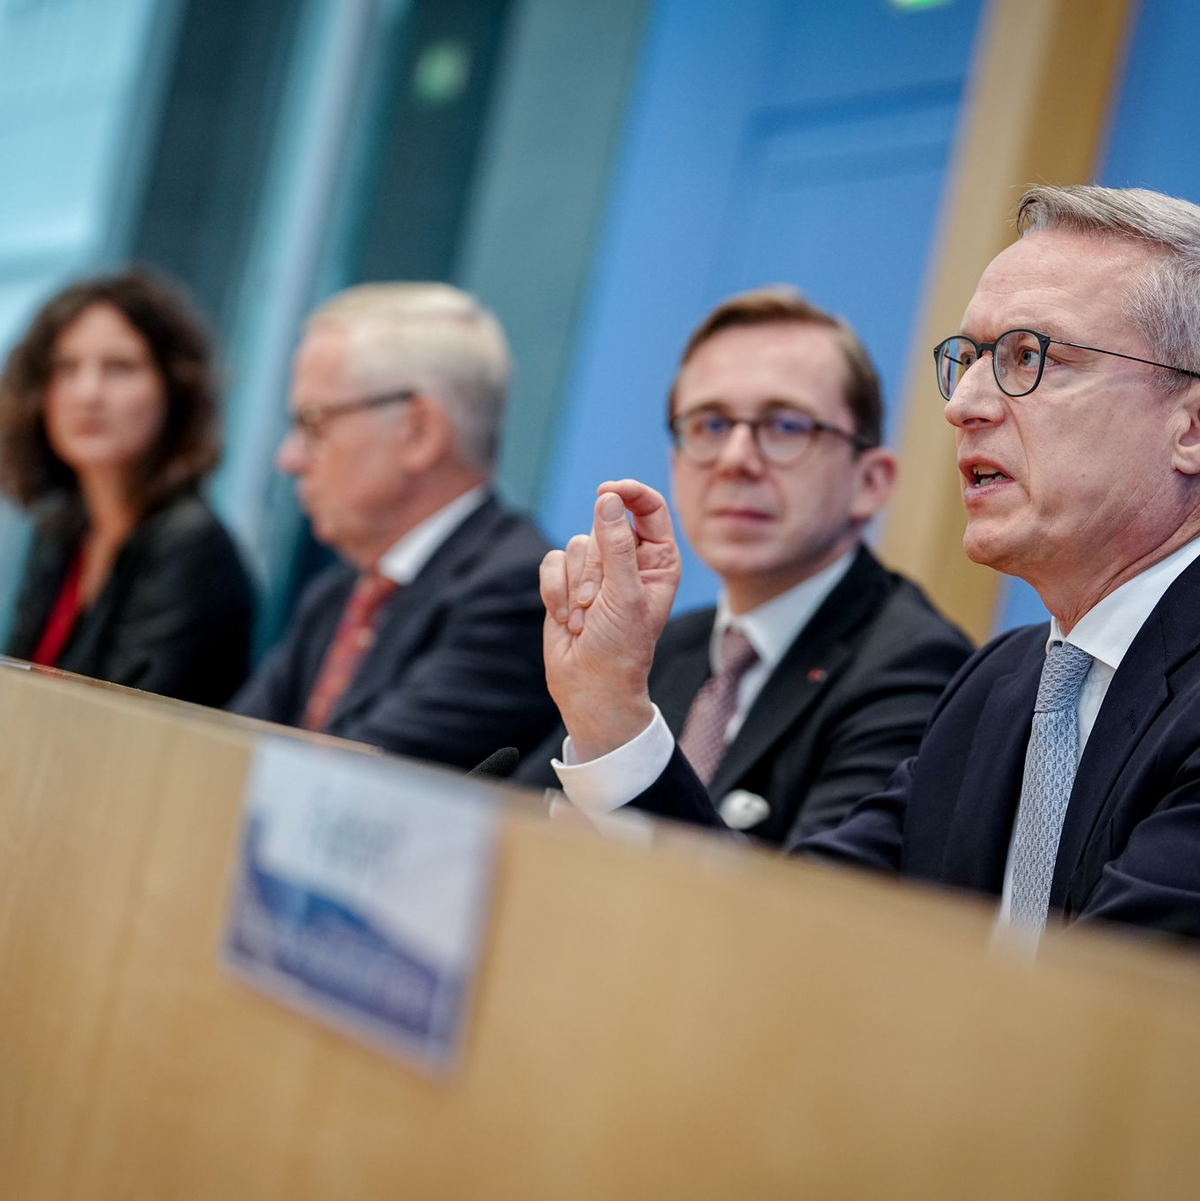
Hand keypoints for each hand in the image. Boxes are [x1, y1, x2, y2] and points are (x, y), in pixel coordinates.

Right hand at [540, 480, 681, 760]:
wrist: (589, 685)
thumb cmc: (620, 645)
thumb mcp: (625, 593)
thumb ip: (616, 545)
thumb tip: (607, 499)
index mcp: (658, 559)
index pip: (648, 507)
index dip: (628, 493)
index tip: (606, 492)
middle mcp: (628, 559)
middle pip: (602, 526)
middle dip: (594, 568)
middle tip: (597, 603)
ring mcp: (595, 570)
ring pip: (575, 546)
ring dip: (574, 586)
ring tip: (585, 618)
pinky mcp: (566, 581)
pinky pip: (551, 562)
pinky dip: (554, 591)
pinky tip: (566, 618)